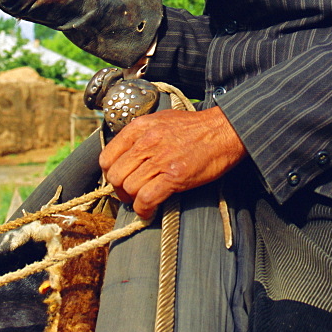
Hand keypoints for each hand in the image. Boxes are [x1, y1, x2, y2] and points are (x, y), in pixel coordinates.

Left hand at [99, 106, 246, 218]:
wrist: (224, 130)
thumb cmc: (195, 127)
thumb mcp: (161, 121)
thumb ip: (141, 135)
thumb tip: (125, 155)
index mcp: (140, 127)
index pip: (107, 156)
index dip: (110, 173)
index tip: (119, 179)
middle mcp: (146, 142)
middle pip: (116, 175)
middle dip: (120, 190)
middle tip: (130, 194)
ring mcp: (160, 159)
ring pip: (129, 188)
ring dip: (133, 201)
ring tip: (142, 202)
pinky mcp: (174, 176)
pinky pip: (146, 199)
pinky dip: (144, 210)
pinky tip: (150, 211)